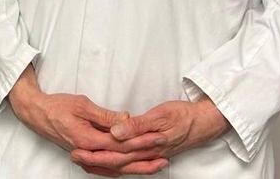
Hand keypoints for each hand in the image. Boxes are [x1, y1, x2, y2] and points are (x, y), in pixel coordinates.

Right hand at [8, 66, 167, 176]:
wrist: (36, 113)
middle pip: (122, 160)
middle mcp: (88, 153)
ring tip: (157, 164)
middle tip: (165, 152)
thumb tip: (126, 119)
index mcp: (88, 139)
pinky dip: (121, 170)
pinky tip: (132, 169)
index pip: (121, 144)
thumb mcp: (82, 104)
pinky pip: (106, 169)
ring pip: (116, 168)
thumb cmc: (57, 106)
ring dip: (137, 167)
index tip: (158, 136)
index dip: (142, 141)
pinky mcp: (84, 157)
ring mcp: (85, 157)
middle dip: (145, 157)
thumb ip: (105, 115)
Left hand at [72, 98, 227, 174]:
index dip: (96, 152)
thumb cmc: (183, 115)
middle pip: (116, 161)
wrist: (205, 122)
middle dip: (94, 160)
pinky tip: (110, 163)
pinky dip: (118, 165)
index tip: (78, 149)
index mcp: (145, 144)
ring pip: (123, 164)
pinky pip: (132, 163)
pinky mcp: (153, 152)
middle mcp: (147, 153)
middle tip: (74, 156)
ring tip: (85, 161)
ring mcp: (150, 155)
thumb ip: (137, 126)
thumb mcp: (160, 115)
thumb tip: (116, 133)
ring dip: (104, 163)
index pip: (115, 151)